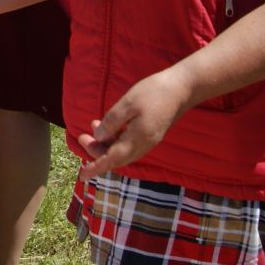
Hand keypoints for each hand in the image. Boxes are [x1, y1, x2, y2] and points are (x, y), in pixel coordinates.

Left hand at [73, 66, 194, 181]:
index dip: (96, 168)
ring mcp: (148, 141)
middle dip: (96, 151)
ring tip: (92, 126)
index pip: (112, 160)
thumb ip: (111, 122)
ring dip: (105, 144)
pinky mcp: (151, 135)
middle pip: (115, 158)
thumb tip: (98, 138)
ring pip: (122, 152)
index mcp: (137, 140)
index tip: (82, 175)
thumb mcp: (128, 104)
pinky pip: (129, 145)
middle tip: (82, 137)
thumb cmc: (154, 92)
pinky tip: (109, 126)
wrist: (183, 88)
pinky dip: (115, 140)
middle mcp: (143, 145)